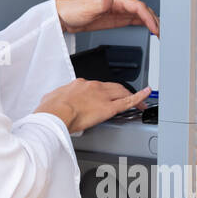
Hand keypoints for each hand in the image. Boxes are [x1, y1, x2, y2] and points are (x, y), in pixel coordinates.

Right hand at [36, 78, 151, 134]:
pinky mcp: (108, 108)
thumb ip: (55, 98)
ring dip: (131, 95)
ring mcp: (101, 96)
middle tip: (127, 95)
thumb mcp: (51, 99)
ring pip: (121, 92)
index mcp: (78, 85)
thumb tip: (51, 101)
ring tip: (139, 101)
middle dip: (121, 91)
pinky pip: (127, 102)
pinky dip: (139, 98)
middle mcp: (92, 87)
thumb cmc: (51, 109)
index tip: (102, 96)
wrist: (55, 112)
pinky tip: (146, 96)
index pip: (95, 87)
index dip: (101, 92)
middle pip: (111, 87)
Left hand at [56, 0, 158, 36]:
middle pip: (143, 10)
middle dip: (155, 21)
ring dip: (152, 23)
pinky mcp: (115, 17)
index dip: (148, 17)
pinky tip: (150, 29)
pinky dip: (144, 24)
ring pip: (141, 15)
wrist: (64, 16)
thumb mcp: (88, 7)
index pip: (138, 7)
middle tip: (164, 33)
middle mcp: (119, 2)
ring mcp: (118, 10)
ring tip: (161, 33)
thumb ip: (101, 1)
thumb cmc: (74, 10)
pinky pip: (134, 19)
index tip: (155, 28)